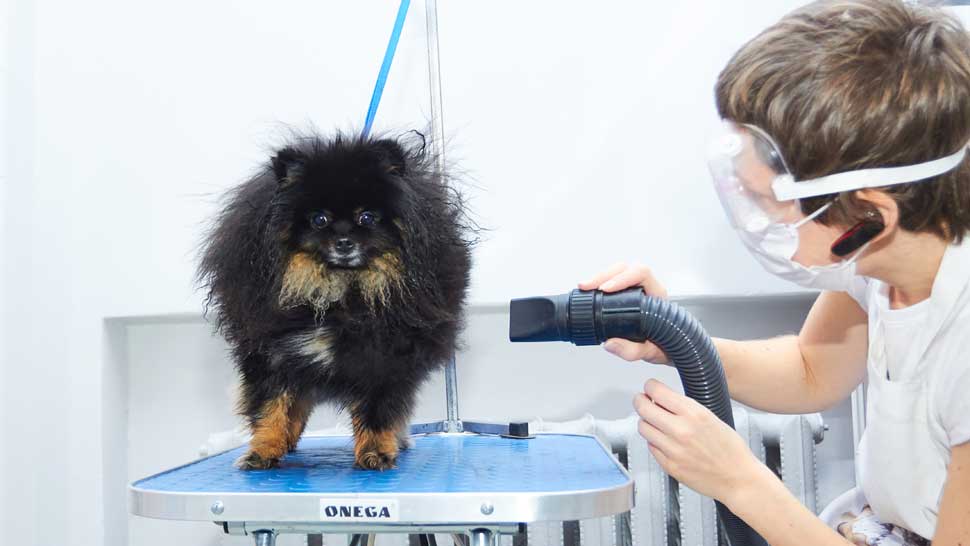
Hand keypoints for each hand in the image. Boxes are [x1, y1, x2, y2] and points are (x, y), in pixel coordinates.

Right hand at [579, 263, 669, 363]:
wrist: (669, 349)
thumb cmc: (664, 346)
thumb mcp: (650, 353)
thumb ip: (632, 350)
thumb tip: (610, 344)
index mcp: (657, 296)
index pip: (642, 274)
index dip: (622, 278)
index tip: (606, 289)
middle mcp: (647, 288)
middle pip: (626, 268)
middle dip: (604, 275)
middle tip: (588, 286)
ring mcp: (637, 289)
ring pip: (618, 271)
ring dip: (600, 277)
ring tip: (585, 286)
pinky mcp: (626, 293)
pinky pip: (613, 279)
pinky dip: (599, 282)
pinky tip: (589, 289)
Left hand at [633, 379, 765, 503]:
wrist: (739, 478)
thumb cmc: (730, 449)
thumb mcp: (711, 417)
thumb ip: (685, 408)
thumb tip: (662, 398)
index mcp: (694, 414)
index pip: (657, 391)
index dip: (650, 386)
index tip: (649, 387)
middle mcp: (681, 430)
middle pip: (643, 408)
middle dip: (640, 401)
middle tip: (641, 400)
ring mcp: (673, 449)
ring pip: (643, 427)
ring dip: (646, 422)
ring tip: (654, 422)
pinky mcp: (669, 465)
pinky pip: (651, 447)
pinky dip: (654, 441)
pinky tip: (663, 440)